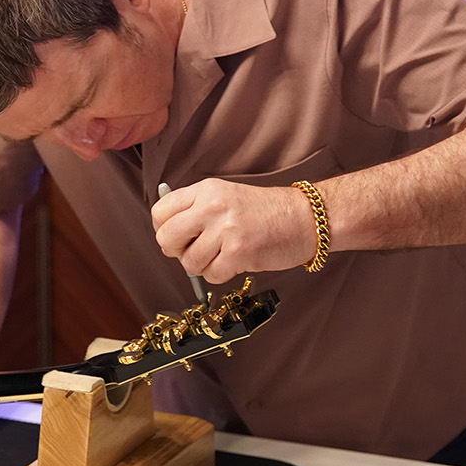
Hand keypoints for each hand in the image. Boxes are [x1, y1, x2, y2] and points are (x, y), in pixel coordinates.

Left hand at [151, 179, 315, 282]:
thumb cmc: (264, 211)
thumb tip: (165, 241)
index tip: (176, 236)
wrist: (305, 218)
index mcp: (205, 190)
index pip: (160, 212)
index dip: (163, 229)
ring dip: (201, 266)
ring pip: (188, 262)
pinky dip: (218, 274)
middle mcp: (212, 207)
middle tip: (193, 250)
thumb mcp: (225, 196)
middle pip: (166, 238)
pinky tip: (233, 262)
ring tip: (219, 255)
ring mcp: (225, 230)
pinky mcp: (239, 253)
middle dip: (175, 250)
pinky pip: (210, 275)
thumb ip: (193, 212)